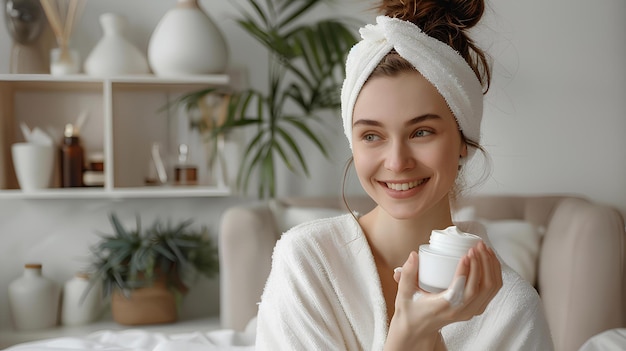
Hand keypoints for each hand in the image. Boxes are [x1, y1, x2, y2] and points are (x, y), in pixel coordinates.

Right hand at [385, 241, 501, 349]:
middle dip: (482, 263)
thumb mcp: (404, 292)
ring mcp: (471, 311)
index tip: (466, 254)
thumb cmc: (411, 310)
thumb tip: (414, 255)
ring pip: (491, 289)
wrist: (418, 329)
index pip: (461, 290)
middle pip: (481, 288)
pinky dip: (495, 273)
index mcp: (444, 307)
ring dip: (491, 266)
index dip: (466, 271)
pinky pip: (492, 291)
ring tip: (483, 248)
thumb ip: (406, 273)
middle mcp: (461, 311)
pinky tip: (489, 259)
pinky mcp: (476, 308)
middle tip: (476, 246)